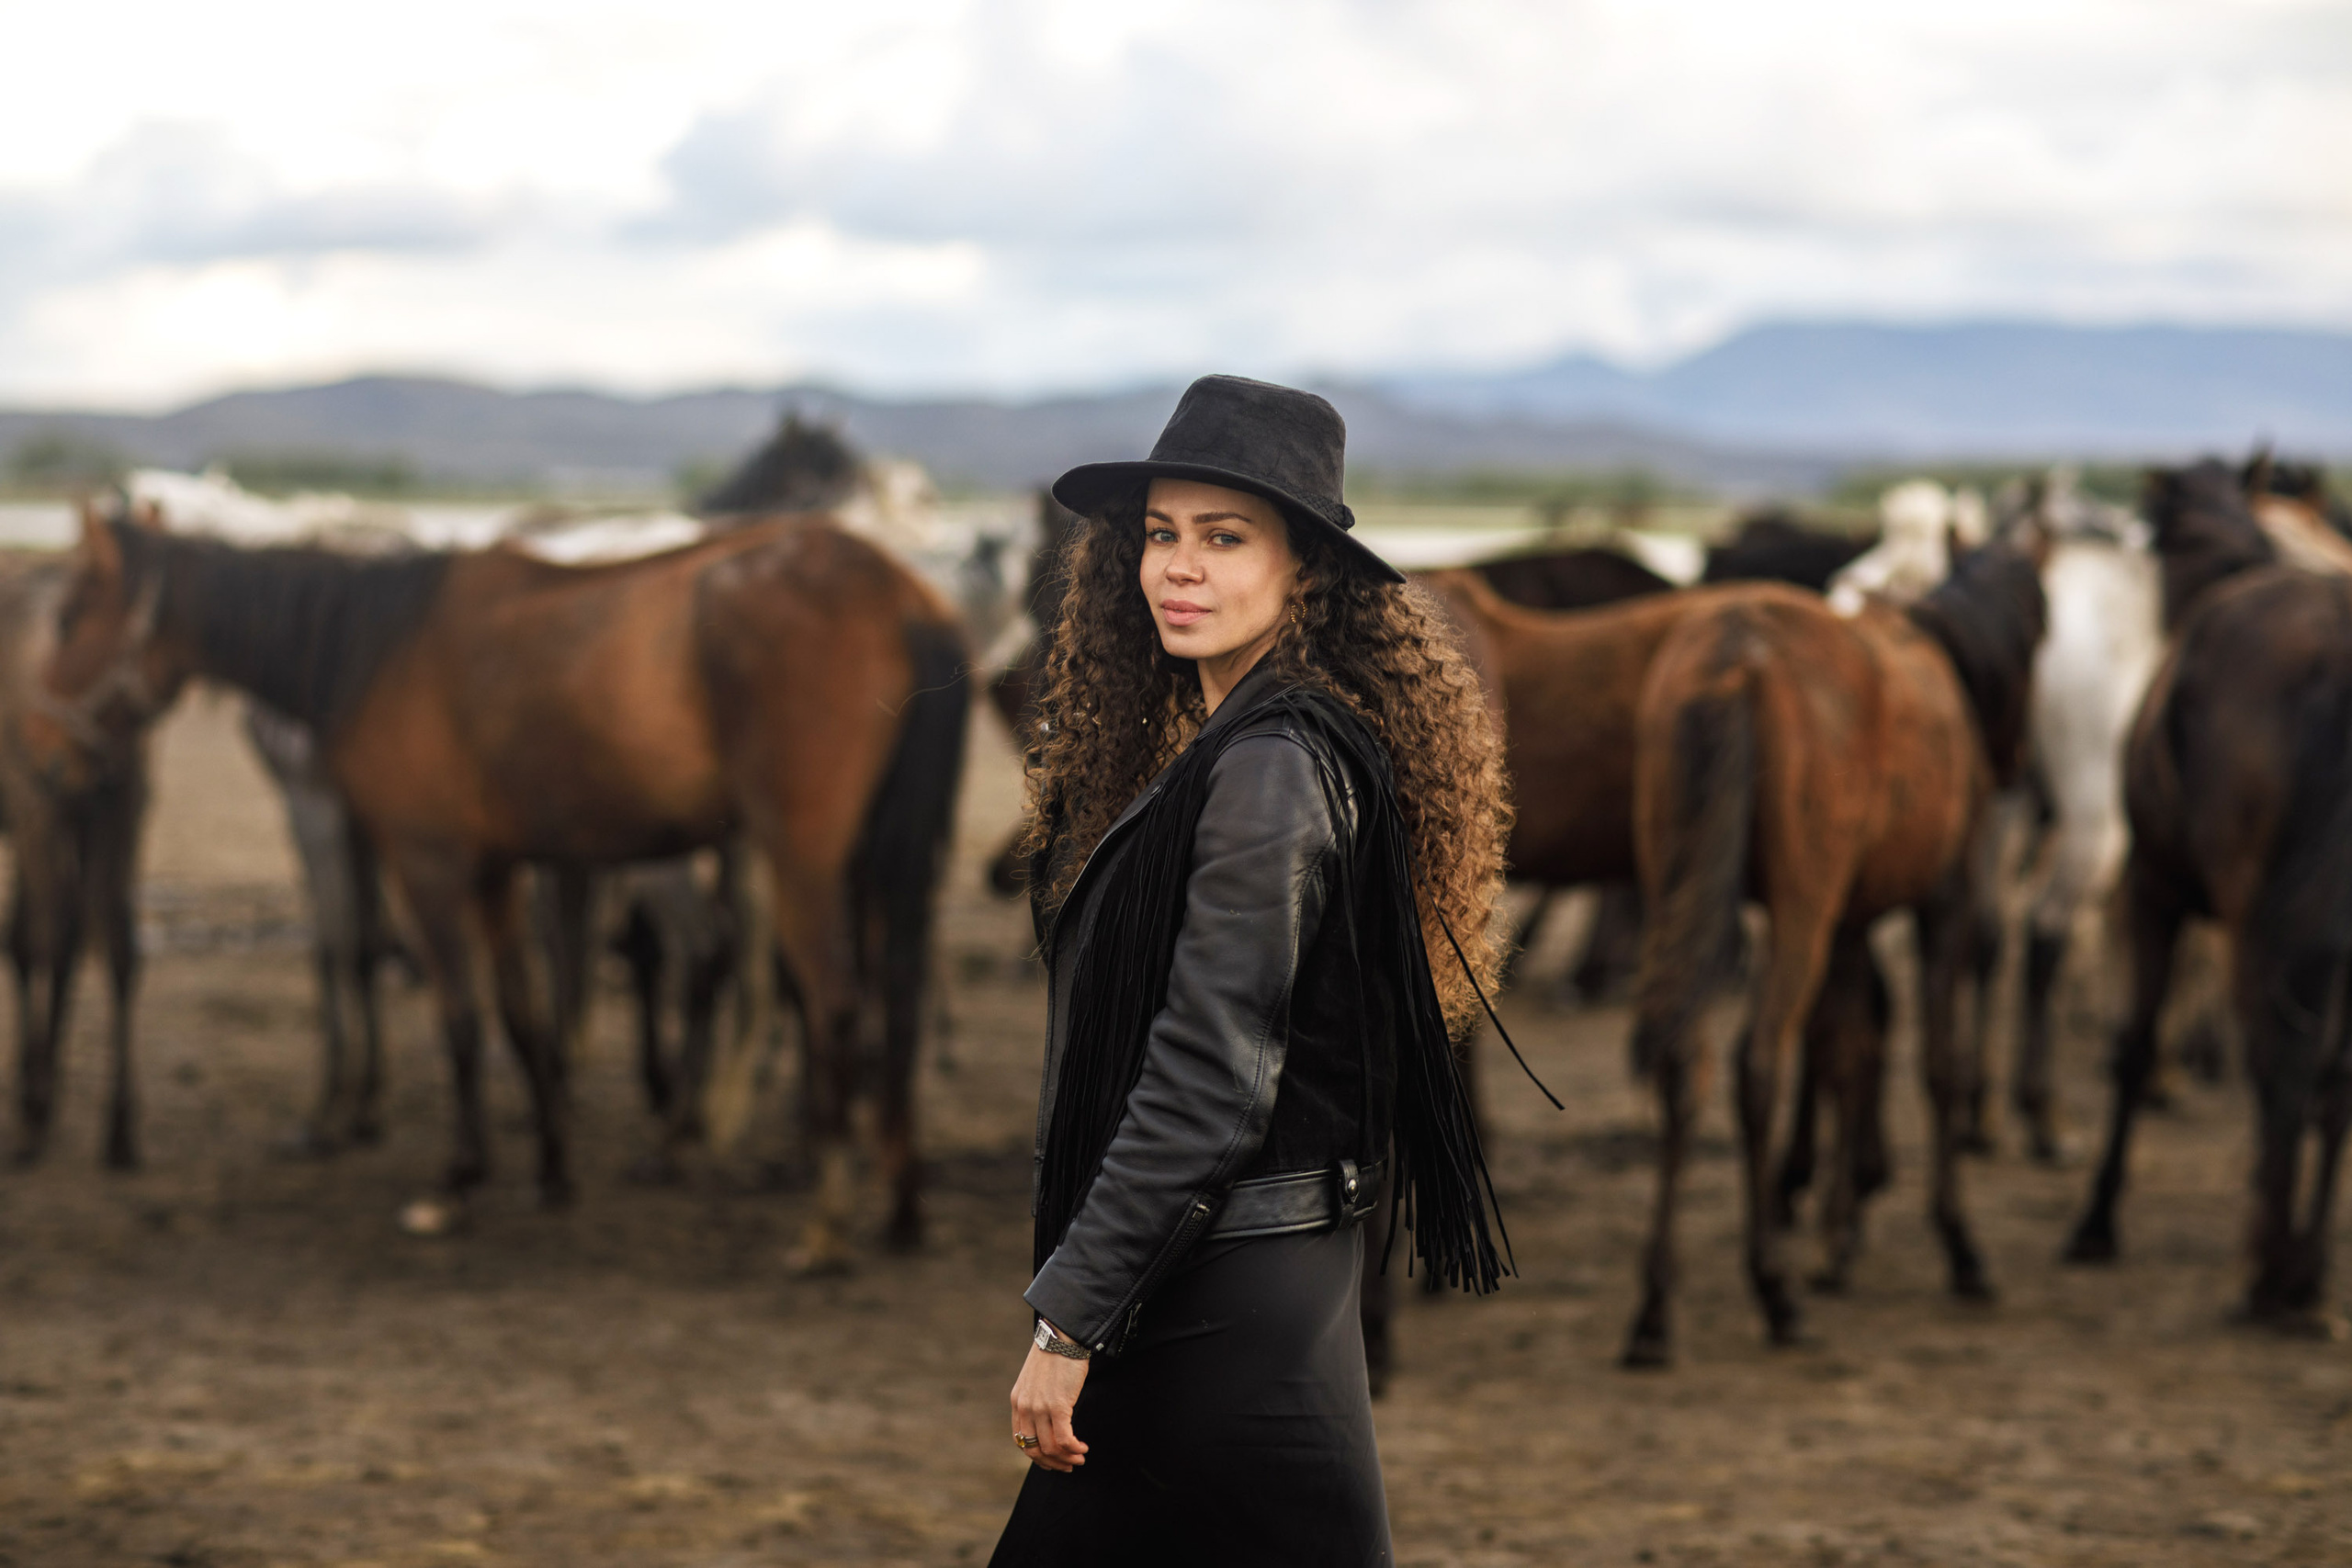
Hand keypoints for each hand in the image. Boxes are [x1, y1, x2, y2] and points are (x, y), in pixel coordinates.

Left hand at [1010, 1330, 1089, 1471]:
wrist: (1062, 1336)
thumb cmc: (1054, 1356)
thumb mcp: (1036, 1380)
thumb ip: (1037, 1400)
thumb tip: (1050, 1420)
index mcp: (1017, 1402)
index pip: (1021, 1440)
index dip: (1037, 1455)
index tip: (1052, 1460)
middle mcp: (1024, 1407)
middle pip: (1034, 1449)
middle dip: (1052, 1463)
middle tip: (1068, 1465)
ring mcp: (1039, 1408)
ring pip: (1050, 1448)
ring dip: (1067, 1458)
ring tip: (1079, 1458)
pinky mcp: (1057, 1405)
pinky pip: (1064, 1439)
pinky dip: (1074, 1448)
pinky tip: (1082, 1447)